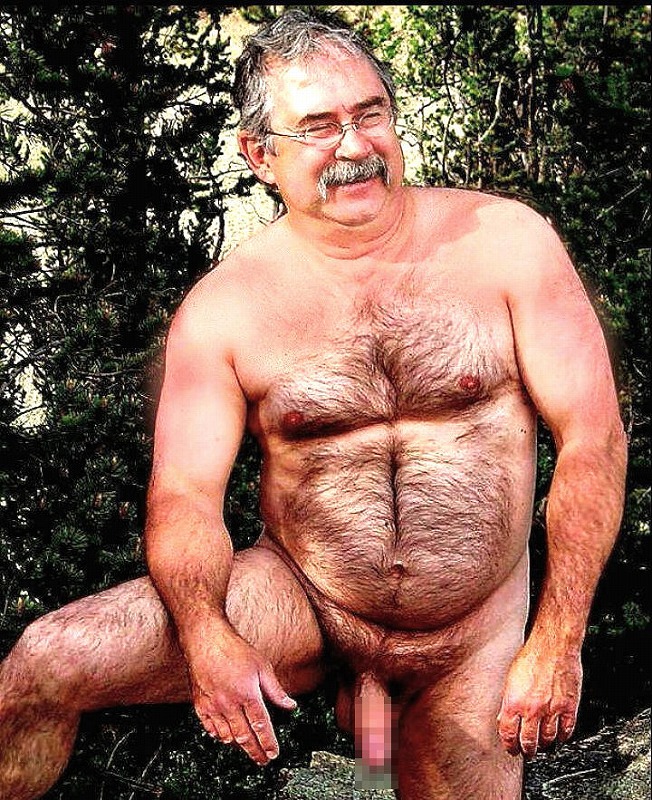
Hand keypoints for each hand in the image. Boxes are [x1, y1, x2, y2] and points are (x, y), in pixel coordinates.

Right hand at [187, 626, 295, 764]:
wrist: (206, 640)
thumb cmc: (235, 650)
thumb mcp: (262, 666)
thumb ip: (276, 690)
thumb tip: (290, 705)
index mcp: (248, 694)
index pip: (261, 726)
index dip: (268, 743)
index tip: (273, 754)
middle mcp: (229, 704)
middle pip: (244, 737)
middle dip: (256, 752)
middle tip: (263, 760)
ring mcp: (213, 706)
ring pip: (227, 736)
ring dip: (239, 746)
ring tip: (248, 748)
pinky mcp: (200, 705)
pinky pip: (210, 729)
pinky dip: (220, 737)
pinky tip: (226, 737)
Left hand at [497, 635, 581, 758]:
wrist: (553, 646)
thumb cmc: (531, 657)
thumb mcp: (510, 679)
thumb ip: (508, 702)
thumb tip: (504, 720)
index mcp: (514, 702)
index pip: (509, 734)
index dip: (509, 745)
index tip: (511, 749)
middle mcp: (532, 709)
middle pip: (529, 742)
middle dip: (527, 750)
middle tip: (527, 753)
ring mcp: (552, 710)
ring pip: (548, 740)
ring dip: (544, 746)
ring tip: (542, 747)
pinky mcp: (569, 707)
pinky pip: (566, 731)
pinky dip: (562, 737)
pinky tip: (559, 737)